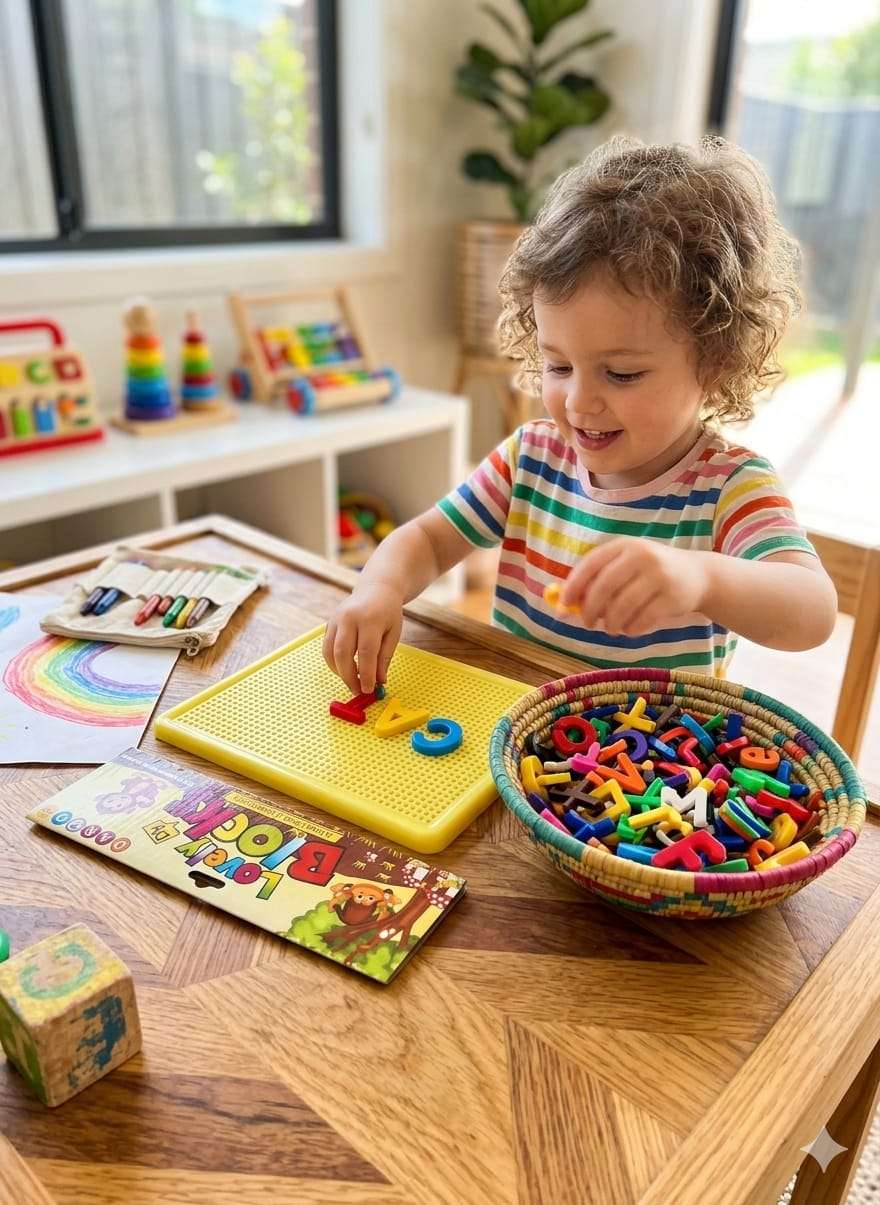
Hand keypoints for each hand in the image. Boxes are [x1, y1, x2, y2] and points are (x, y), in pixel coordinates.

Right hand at [322, 581, 403, 695]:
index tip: (369, 689)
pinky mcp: (329, 623)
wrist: (376, 589)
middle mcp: (349, 618)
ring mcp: (336, 619)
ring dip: (339, 672)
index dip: (366, 673)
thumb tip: (379, 681)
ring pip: (330, 652)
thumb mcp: (393, 633)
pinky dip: (333, 663)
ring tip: (352, 682)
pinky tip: (345, 670)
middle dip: (349, 676)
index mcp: (370, 619)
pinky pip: (326, 647)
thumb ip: (385, 657)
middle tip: (358, 691)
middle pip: (343, 653)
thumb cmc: (388, 612)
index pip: (366, 651)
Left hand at [559, 538, 709, 635]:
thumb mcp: (625, 568)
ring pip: (622, 607)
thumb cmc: (649, 574)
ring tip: (611, 628)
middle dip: (590, 610)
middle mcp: (642, 556)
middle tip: (588, 624)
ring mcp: (660, 576)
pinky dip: (631, 629)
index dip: (574, 586)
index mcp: (624, 546)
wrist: (698, 575)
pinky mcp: (673, 598)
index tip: (564, 605)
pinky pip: (642, 620)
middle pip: (604, 587)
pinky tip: (631, 628)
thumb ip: (595, 583)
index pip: (591, 564)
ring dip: (611, 624)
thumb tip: (562, 607)